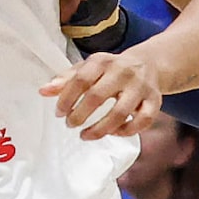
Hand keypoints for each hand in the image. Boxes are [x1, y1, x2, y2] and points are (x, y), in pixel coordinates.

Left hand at [40, 47, 159, 138]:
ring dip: (100, 129)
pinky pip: (143, 121)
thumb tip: (43, 91)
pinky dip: (126, 131)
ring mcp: (141, 87)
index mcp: (103, 62)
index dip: (66, 99)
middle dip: (80, 115)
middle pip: (98, 97)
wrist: (150, 63)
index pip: (81, 79)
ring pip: (121, 113)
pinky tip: (112, 133)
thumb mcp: (88, 68)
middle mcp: (124, 72)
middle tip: (70, 125)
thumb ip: (65, 80)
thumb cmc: (111, 70)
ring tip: (85, 135)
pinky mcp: (155, 100)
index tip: (59, 113)